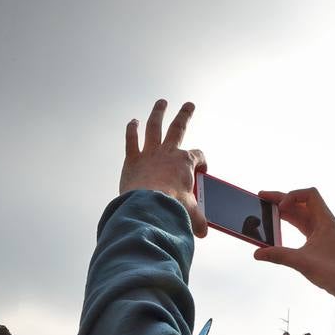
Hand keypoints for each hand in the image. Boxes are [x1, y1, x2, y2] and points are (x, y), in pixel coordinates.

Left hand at [120, 99, 207, 237]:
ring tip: (161, 103)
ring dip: (158, 113)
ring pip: (155, 127)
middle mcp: (169, 152)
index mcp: (186, 163)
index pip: (198, 156)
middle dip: (185, 115)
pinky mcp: (132, 159)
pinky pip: (132, 140)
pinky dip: (132, 130)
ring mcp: (150, 153)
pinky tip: (133, 122)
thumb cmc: (172, 208)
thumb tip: (203, 231)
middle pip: (179, 128)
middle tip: (189, 105)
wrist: (148, 206)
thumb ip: (198, 219)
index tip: (201, 171)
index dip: (202, 162)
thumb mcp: (191, 214)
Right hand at [253, 187, 334, 304]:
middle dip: (282, 199)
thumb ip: (278, 255)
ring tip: (267, 209)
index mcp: (325, 221)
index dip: (292, 196)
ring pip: (301, 213)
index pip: (310, 194)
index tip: (280, 208)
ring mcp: (322, 229)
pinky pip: (302, 224)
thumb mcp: (302, 262)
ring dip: (284, 210)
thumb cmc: (332, 272)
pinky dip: (289, 221)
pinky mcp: (318, 238)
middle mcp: (324, 221)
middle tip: (262, 198)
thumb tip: (258, 253)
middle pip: (301, 202)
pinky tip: (278, 224)